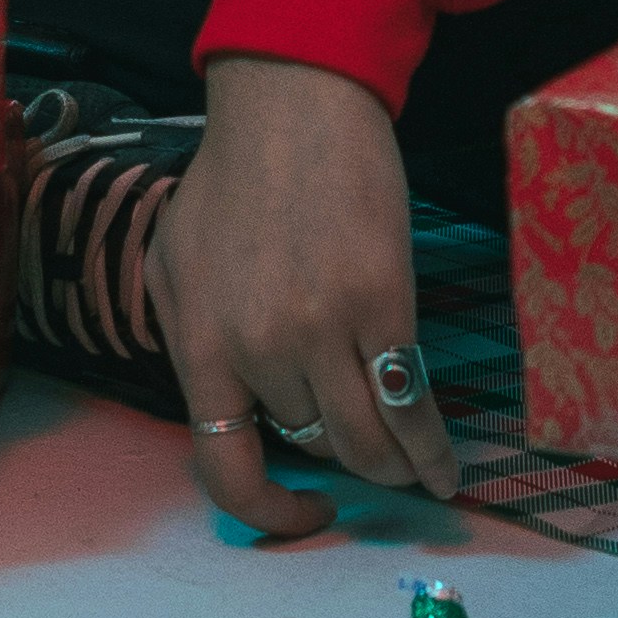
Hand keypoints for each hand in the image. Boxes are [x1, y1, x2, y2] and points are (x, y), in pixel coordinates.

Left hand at [145, 54, 461, 543]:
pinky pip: (412, 408)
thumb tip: (226, 408)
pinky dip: (432, 451)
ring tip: (404, 463)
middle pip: (312, 449)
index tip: (306, 510)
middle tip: (358, 438)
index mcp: (198, 343)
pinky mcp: (384, 306)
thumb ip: (189, 338)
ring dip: (388, 462)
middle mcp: (256, 348)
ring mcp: (322, 329)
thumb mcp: (173, 261)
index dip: (270, 513)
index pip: (226, 471)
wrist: (293, 103)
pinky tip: (444, 470)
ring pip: (366, 442)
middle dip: (335, 450)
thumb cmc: (231, 176)